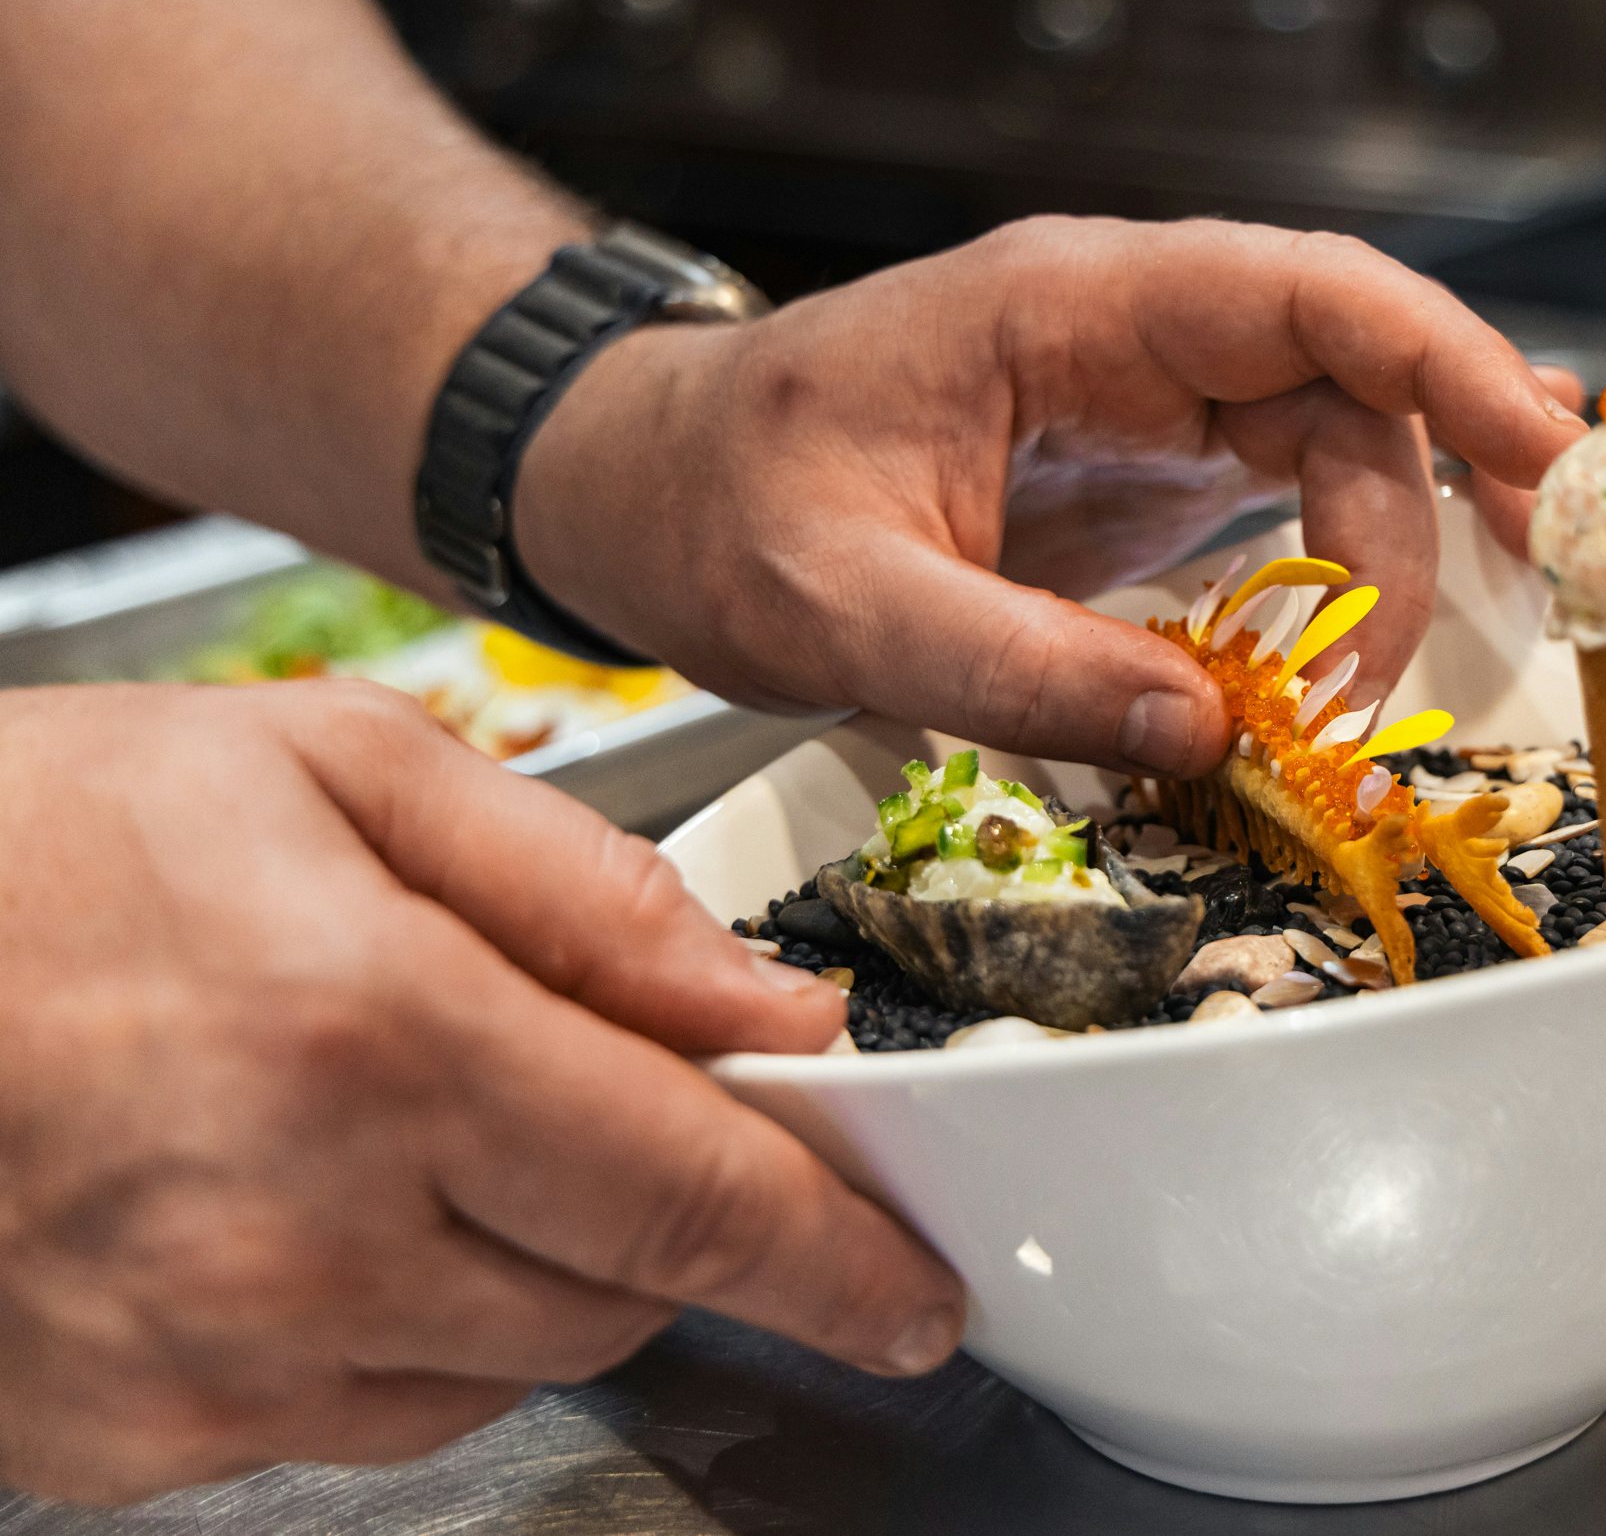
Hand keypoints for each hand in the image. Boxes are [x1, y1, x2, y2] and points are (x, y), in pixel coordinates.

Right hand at [0, 682, 962, 1505]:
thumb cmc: (38, 843)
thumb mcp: (331, 769)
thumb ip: (579, 889)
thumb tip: (758, 1005)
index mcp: (383, 1042)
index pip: (695, 1199)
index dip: (836, 1259)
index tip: (918, 1296)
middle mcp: (308, 1233)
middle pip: (624, 1296)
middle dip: (674, 1219)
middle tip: (630, 1117)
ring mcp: (214, 1360)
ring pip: (511, 1367)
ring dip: (542, 1267)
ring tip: (426, 1126)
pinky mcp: (140, 1435)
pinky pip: (367, 1414)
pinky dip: (407, 1324)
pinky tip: (326, 1207)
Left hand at [517, 216, 1587, 776]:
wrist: (641, 491)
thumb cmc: (715, 505)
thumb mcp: (844, 605)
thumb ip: (1021, 670)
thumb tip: (1215, 739)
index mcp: (1067, 307)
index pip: (1307, 293)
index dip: (1450, 364)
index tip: (1548, 459)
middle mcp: (1131, 334)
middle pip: (1356, 375)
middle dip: (1457, 480)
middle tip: (1544, 591)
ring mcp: (1146, 399)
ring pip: (1339, 445)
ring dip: (1392, 563)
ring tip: (1371, 698)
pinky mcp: (1144, 472)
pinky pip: (1287, 501)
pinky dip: (1343, 579)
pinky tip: (1364, 651)